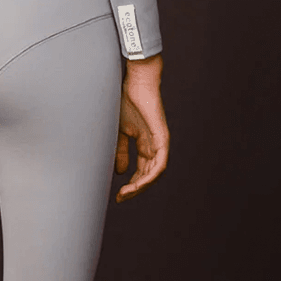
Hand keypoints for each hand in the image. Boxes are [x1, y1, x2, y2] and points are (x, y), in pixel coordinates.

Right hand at [114, 64, 168, 202]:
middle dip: (135, 189)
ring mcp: (160, 143)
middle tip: (121, 198)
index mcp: (145, 144)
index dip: (131, 185)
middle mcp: (154, 146)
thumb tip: (121, 172)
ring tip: (127, 193)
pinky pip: (160, 163)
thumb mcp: (119, 131)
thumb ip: (121, 151)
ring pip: (155, 173)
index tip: (118, 195)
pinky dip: (150, 176)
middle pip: (149, 175)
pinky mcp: (162, 138)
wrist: (136, 83)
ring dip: (141, 186)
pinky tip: (138, 184)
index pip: (141, 172)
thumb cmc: (127, 101)